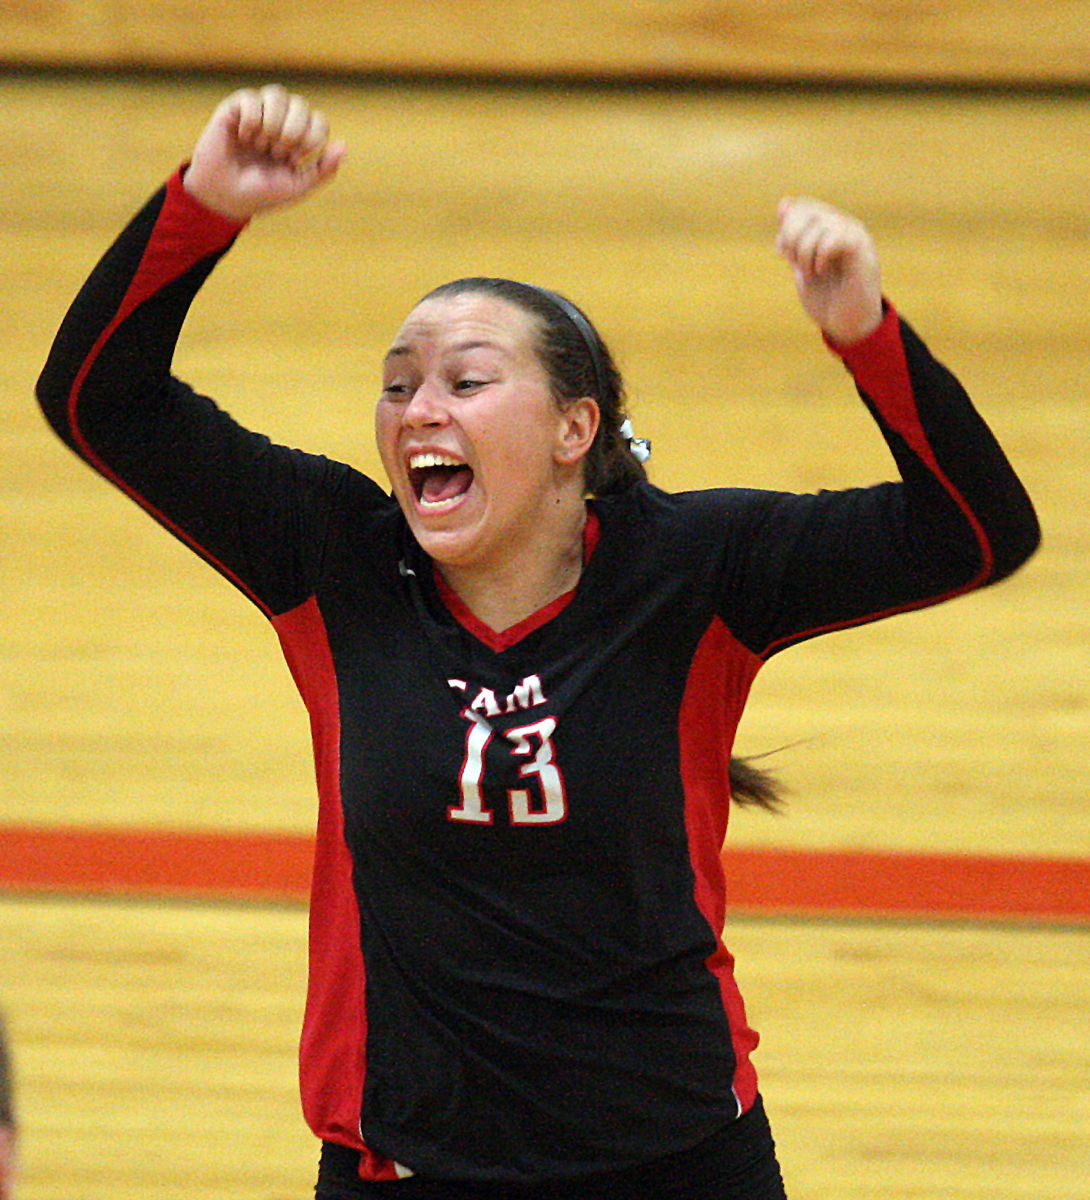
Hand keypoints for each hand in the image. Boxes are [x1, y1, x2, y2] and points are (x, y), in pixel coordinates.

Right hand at [183, 84, 345, 222]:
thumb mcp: (298, 186)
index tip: (294, 159)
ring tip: (262, 143)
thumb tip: (343, 146)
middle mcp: (281, 120)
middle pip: (300, 104)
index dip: (311, 137)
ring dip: (273, 122)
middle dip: (293, 130)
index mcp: (299, 137)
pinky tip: (243, 137)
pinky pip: (251, 97)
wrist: (225, 197)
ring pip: (277, 93)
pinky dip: (251, 120)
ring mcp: (259, 112)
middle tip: (278, 152)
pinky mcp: (235, 108)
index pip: (318, 120)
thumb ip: (323, 169)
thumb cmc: (262, 193)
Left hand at [776, 197, 882, 344]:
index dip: (786, 228)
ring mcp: (854, 234)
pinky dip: (820, 256)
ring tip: (812, 272)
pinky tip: (822, 270)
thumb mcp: (802, 264)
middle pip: (805, 211)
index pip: (801, 207)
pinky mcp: (861, 248)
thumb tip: (784, 202)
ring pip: (818, 224)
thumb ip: (793, 237)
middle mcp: (843, 224)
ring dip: (805, 253)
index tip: (784, 254)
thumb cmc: (827, 299)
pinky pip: (834, 236)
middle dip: (791, 239)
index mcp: (829, 227)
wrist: (847, 326)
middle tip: (798, 264)